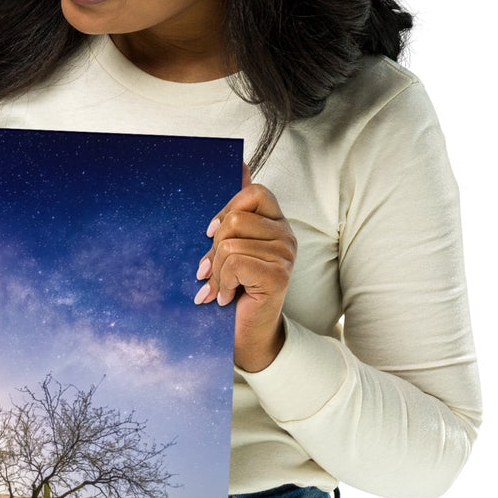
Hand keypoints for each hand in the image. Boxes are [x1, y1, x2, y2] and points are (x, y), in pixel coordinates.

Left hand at [193, 162, 296, 372]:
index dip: (227, 209)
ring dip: (216, 271)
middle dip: (214, 248)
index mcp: (275, 223)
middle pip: (236, 219)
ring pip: (231, 243)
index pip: (254, 192)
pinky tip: (225, 297)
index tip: (211, 234)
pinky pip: (235, 262)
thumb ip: (237, 209)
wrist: (247, 333)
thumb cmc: (237, 289)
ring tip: (219, 287)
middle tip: (211, 270)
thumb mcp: (231, 246)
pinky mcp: (278, 274)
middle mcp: (286, 235)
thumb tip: (240, 163)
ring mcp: (285, 255)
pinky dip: (222, 283)